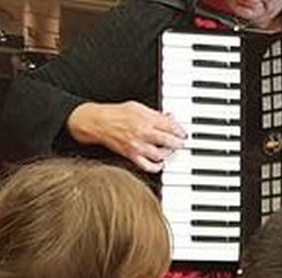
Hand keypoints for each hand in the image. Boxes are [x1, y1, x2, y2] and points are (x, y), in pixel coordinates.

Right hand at [67, 101, 185, 172]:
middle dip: (179, 143)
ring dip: (168, 154)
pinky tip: (160, 163)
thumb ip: (154, 114)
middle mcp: (143, 133)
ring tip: (170, 151)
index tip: (183, 132)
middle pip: (169, 141)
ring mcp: (137, 146)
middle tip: (181, 143)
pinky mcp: (131, 156)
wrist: (99, 123)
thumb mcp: (138, 106)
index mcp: (146, 118)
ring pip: (161, 154)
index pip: (170, 126)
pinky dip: (157, 166)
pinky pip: (148, 166)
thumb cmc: (117, 114)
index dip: (180, 130)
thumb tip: (169, 118)